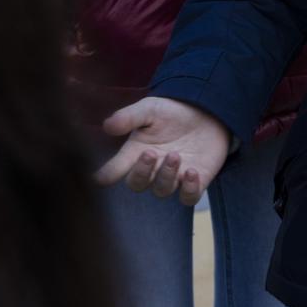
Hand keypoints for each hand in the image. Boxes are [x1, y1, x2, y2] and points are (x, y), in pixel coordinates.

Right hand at [96, 98, 229, 204]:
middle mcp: (152, 169)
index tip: (100, 178)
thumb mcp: (150, 109)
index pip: (116, 169)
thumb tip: (106, 126)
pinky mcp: (195, 182)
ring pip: (162, 190)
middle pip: (137, 184)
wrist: (206, 113)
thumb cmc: (172, 112)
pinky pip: (189, 197)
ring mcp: (173, 178)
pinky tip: (192, 172)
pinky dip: (189, 189)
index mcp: (135, 152)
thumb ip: (129, 118)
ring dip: (167, 175)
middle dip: (141, 172)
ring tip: (175, 155)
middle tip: (150, 153)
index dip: (107, 175)